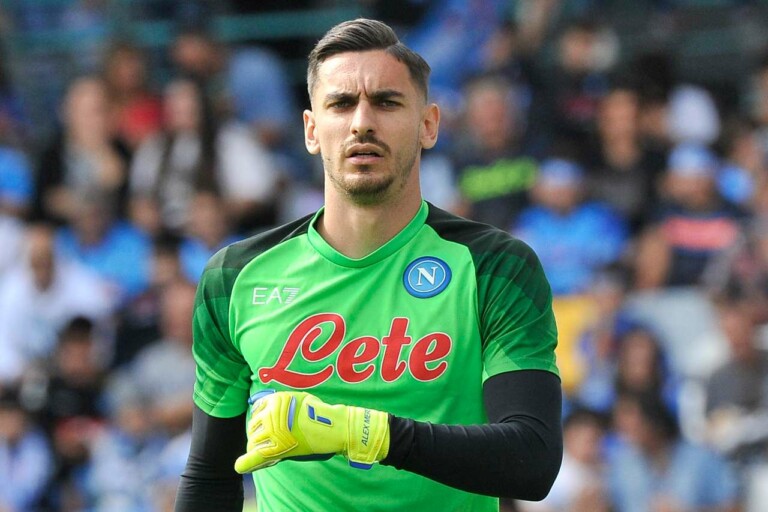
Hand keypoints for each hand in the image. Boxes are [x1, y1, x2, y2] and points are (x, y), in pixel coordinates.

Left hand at [234, 390, 389, 472]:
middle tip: (268, 442)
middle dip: (258, 435)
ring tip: (265, 452)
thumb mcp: (299, 399)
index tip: (265, 426)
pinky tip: (240, 466)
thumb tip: (269, 410)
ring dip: (257, 447)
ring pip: (253, 442)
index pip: (257, 410)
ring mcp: (272, 430)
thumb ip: (283, 404)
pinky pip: (255, 455)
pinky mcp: (276, 447)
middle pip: (253, 427)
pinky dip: (247, 462)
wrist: (332, 425)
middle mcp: (271, 413)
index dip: (260, 420)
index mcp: (276, 400)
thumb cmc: (320, 413)